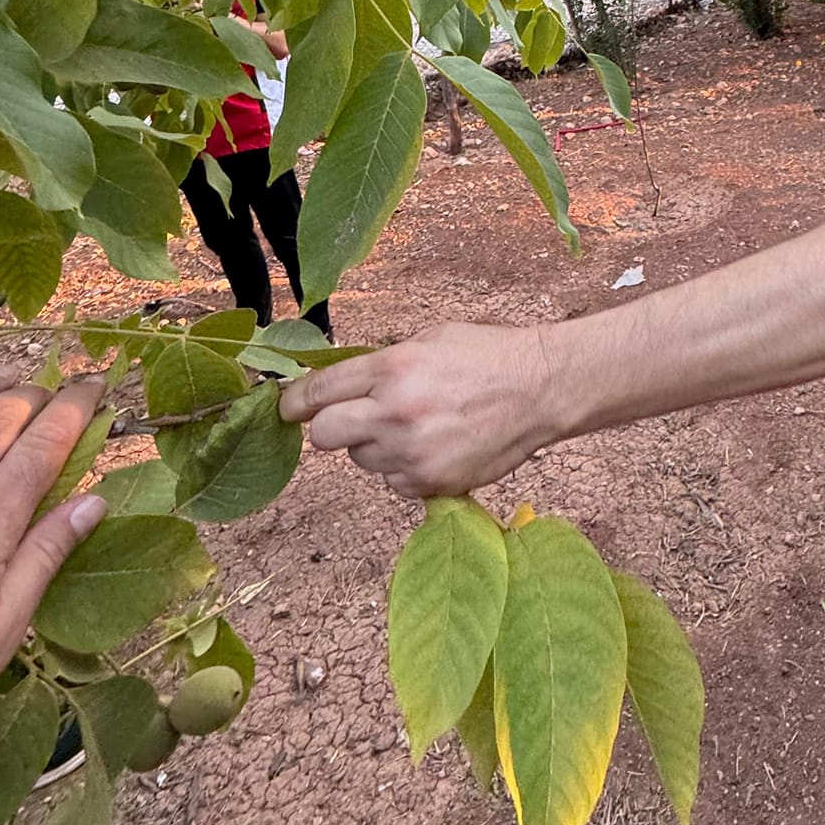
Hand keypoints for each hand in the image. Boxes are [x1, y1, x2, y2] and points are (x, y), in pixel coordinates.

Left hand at [279, 322, 554, 498]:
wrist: (541, 389)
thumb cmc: (488, 355)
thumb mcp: (428, 340)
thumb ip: (380, 364)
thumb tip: (338, 385)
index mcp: (393, 368)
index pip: (319, 392)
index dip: (293, 402)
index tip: (283, 408)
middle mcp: (396, 414)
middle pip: (324, 437)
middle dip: (331, 427)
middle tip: (353, 418)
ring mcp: (413, 454)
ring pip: (362, 461)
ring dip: (375, 447)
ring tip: (417, 426)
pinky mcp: (431, 484)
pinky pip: (394, 482)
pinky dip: (405, 468)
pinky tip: (435, 446)